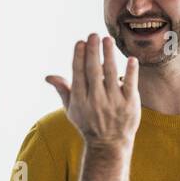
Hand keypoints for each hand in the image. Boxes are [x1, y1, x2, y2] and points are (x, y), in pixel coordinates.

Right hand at [46, 33, 140, 147]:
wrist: (109, 145)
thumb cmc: (89, 124)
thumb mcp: (72, 110)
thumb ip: (63, 91)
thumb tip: (49, 77)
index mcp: (80, 101)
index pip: (78, 74)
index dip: (79, 57)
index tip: (80, 42)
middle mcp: (96, 101)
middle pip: (94, 72)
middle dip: (93, 52)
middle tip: (93, 35)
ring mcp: (114, 103)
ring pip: (111, 75)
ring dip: (109, 56)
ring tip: (108, 40)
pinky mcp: (130, 106)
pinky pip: (130, 85)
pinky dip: (130, 72)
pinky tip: (131, 59)